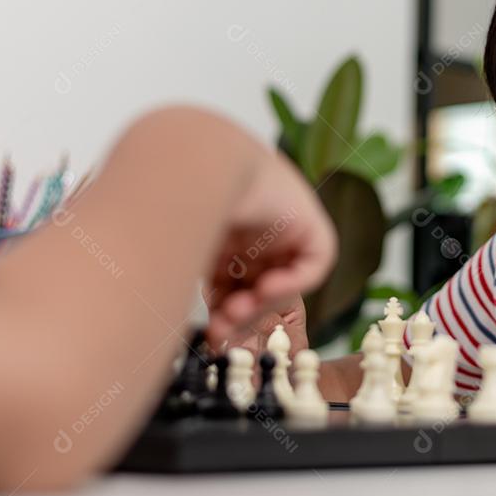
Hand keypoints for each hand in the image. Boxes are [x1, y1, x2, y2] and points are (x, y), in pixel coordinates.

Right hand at [204, 149, 335, 346]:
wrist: (202, 163)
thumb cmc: (181, 199)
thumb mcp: (186, 252)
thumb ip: (188, 279)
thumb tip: (185, 319)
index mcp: (228, 238)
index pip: (232, 285)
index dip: (223, 311)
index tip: (210, 332)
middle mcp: (258, 234)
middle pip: (257, 287)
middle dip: (240, 315)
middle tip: (222, 332)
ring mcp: (285, 229)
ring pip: (283, 281)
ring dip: (261, 305)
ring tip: (238, 312)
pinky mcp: (311, 225)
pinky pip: (313, 264)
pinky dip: (292, 283)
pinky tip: (265, 287)